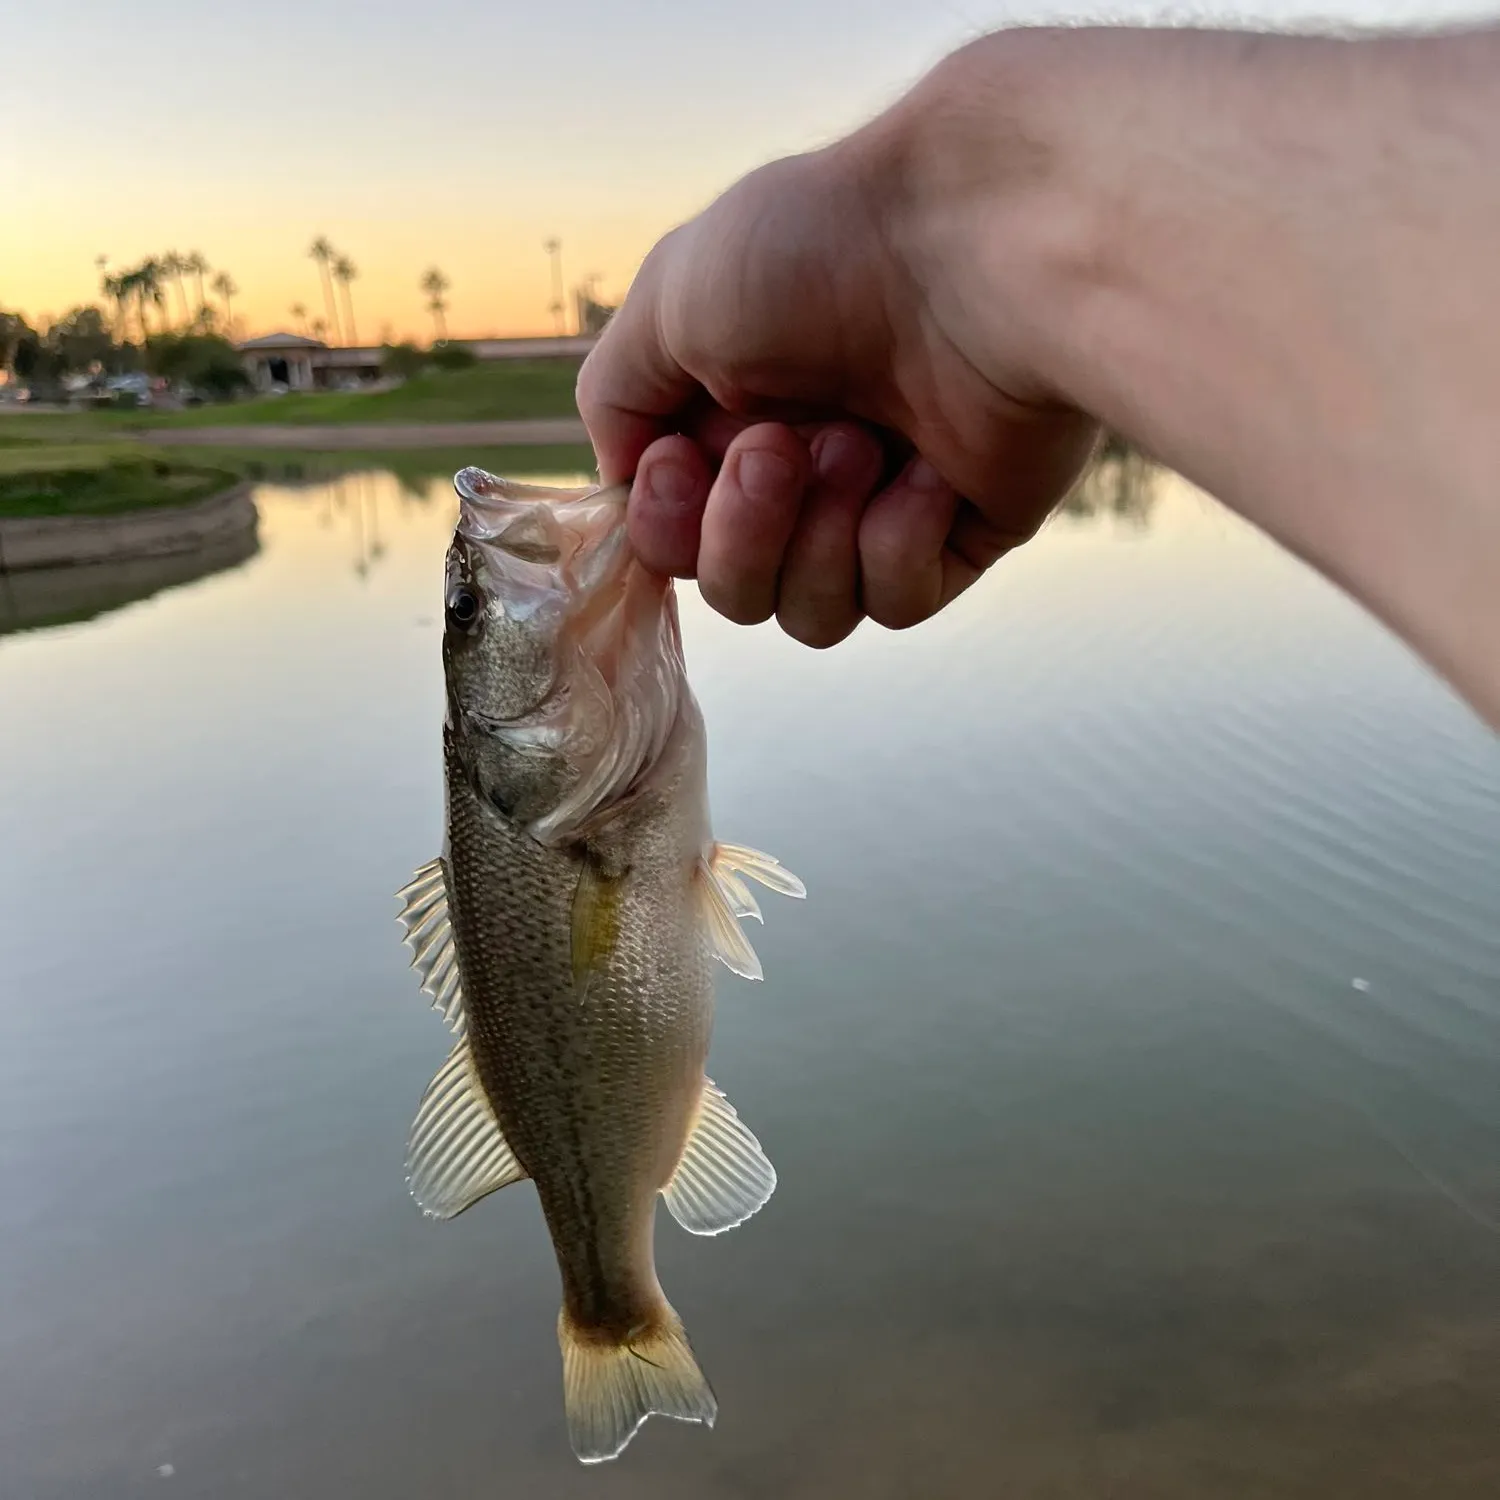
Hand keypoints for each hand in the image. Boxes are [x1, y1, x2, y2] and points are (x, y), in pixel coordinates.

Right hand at [576, 109, 1099, 646]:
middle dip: (743, 533)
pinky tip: (927, 471)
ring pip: (813, 616)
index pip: (672, 540)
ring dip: (819, 537)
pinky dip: (897, 542)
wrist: (976, 247)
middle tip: (783, 447)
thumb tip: (624, 476)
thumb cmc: (821, 254)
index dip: (666, 526)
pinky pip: (898, 603)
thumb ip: (617, 396)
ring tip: (862, 445)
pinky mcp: (961, 533)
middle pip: (736, 592)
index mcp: (733, 417)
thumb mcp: (669, 299)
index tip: (683, 463)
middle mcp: (803, 471)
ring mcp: (882, 506)